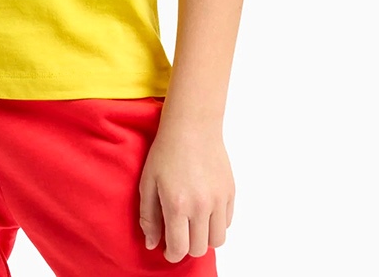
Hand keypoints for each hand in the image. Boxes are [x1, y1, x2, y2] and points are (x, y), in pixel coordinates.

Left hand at [137, 121, 233, 262]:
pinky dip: (216, 223)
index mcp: (177, 204)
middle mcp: (201, 205)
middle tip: (178, 234)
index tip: (168, 250)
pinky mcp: (230, 192)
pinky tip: (204, 210)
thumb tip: (152, 244)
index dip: (172, 254)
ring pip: (217, 240)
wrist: (192, 125)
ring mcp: (218, 199)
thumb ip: (148, 216)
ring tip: (192, 224)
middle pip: (199, 248)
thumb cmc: (166, 150)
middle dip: (186, 247)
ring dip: (204, 238)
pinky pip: (227, 222)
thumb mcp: (148, 181)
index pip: (179, 248)